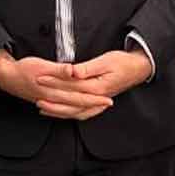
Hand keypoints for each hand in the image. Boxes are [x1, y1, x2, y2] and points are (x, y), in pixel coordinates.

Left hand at [35, 49, 152, 119]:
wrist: (138, 69)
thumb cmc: (123, 62)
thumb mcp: (105, 61)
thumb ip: (86, 69)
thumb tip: (72, 72)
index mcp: (96, 88)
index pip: (70, 86)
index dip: (54, 82)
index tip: (40, 77)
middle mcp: (96, 99)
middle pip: (69, 101)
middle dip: (51, 97)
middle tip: (36, 93)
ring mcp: (97, 103)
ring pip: (74, 112)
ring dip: (57, 110)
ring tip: (41, 107)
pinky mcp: (98, 103)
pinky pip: (81, 113)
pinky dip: (68, 114)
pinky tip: (59, 112)